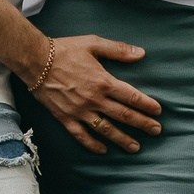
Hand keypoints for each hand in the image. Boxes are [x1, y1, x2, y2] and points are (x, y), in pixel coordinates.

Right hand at [27, 35, 162, 153]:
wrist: (36, 60)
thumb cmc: (65, 50)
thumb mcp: (94, 44)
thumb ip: (119, 50)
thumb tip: (141, 53)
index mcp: (104, 81)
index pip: (131, 97)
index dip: (147, 105)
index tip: (158, 112)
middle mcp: (94, 99)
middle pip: (123, 116)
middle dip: (142, 124)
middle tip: (156, 131)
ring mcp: (79, 111)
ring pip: (105, 130)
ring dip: (122, 139)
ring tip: (136, 147)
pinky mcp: (65, 118)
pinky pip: (81, 135)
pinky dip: (93, 145)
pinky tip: (103, 150)